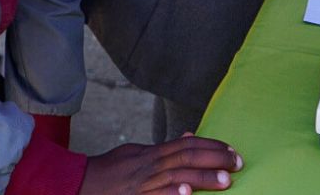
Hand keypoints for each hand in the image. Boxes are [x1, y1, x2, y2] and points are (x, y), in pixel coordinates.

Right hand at [79, 134, 243, 194]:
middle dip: (215, 160)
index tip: (232, 150)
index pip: (187, 145)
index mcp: (152, 153)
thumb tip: (190, 136)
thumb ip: (165, 148)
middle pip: (187, 158)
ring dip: (202, 179)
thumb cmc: (112, 170)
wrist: (81, 183)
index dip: (211, 146)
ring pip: (176, 177)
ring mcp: (144, 184)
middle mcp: (150, 166)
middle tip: (238, 163)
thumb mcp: (138, 153)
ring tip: (226, 181)